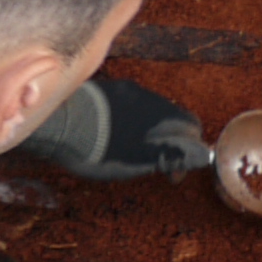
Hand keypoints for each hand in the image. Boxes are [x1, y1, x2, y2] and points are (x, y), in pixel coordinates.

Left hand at [77, 80, 211, 180]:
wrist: (59, 123)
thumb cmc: (101, 147)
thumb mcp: (139, 160)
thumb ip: (172, 156)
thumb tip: (202, 155)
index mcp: (160, 114)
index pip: (191, 126)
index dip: (190, 150)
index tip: (173, 172)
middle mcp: (147, 96)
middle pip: (171, 117)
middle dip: (168, 140)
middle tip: (152, 164)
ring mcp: (125, 90)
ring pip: (149, 110)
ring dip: (148, 130)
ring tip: (129, 151)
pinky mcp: (106, 89)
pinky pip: (128, 105)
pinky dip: (129, 121)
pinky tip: (113, 135)